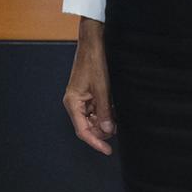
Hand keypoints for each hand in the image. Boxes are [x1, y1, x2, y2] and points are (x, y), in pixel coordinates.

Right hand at [62, 19, 115, 155]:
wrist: (93, 41)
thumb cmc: (94, 61)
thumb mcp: (102, 88)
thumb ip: (104, 111)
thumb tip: (107, 130)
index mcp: (73, 102)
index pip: (83, 131)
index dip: (96, 142)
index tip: (108, 151)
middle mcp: (75, 103)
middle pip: (89, 127)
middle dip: (103, 129)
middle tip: (118, 124)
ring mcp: (82, 99)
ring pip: (94, 119)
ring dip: (106, 119)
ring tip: (117, 112)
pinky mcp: (89, 94)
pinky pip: (97, 109)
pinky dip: (106, 111)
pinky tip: (114, 106)